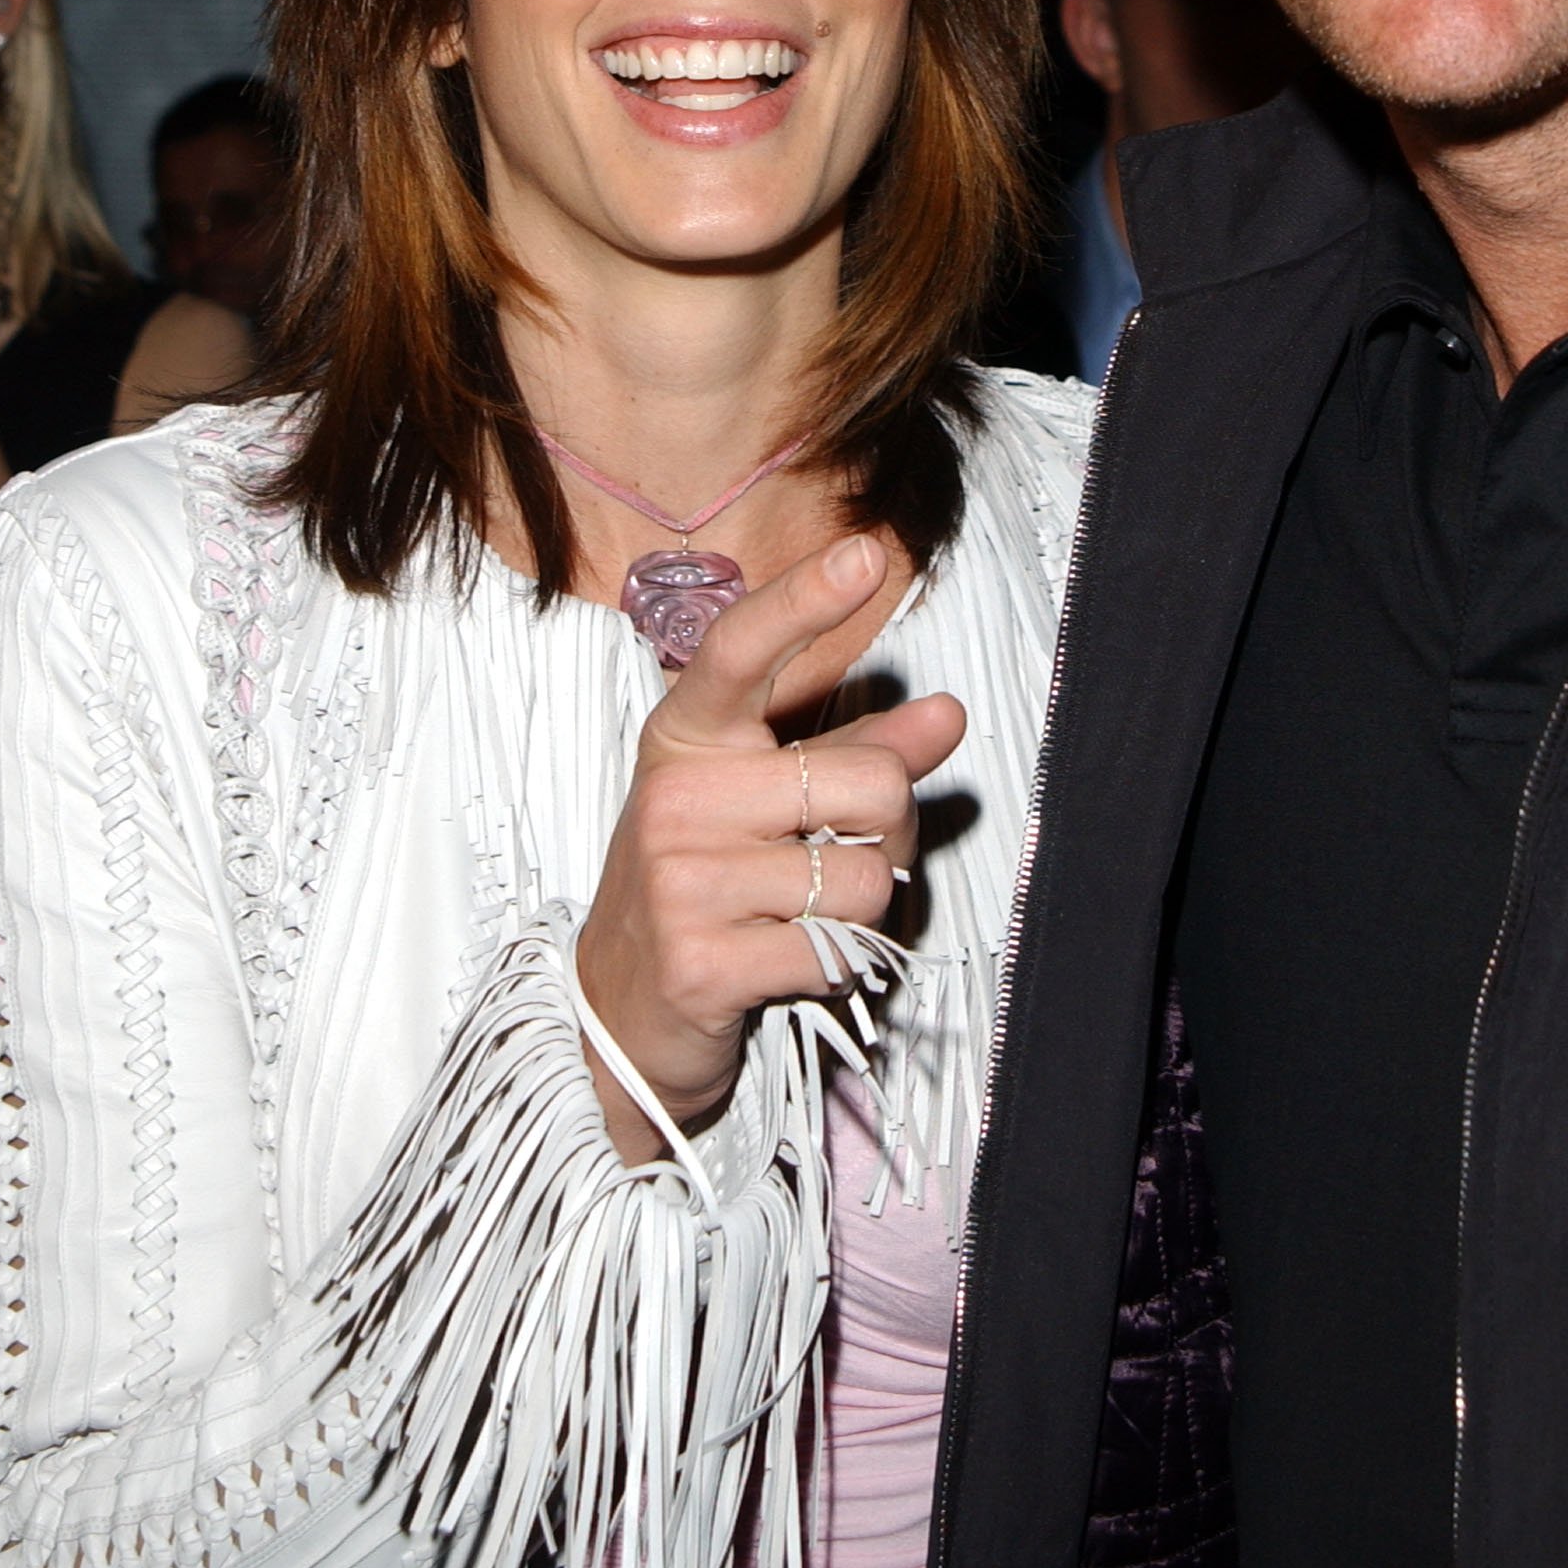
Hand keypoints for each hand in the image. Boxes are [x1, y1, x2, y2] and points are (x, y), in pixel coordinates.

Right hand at [576, 533, 966, 1156]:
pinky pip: (836, 948)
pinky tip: (787, 962)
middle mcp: (676, 798)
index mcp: (687, 741)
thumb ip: (857, 753)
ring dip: (865, 908)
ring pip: (864, 877)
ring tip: (808, 916)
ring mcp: (680, 881)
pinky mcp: (702, 962)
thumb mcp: (765, 805)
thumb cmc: (703, 886)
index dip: (803, 602)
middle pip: (868, 784)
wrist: (619, 1012)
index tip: (861, 555)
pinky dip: (837, 964)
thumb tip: (947, 713)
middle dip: (892, 833)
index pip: (740, 651)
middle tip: (848, 857)